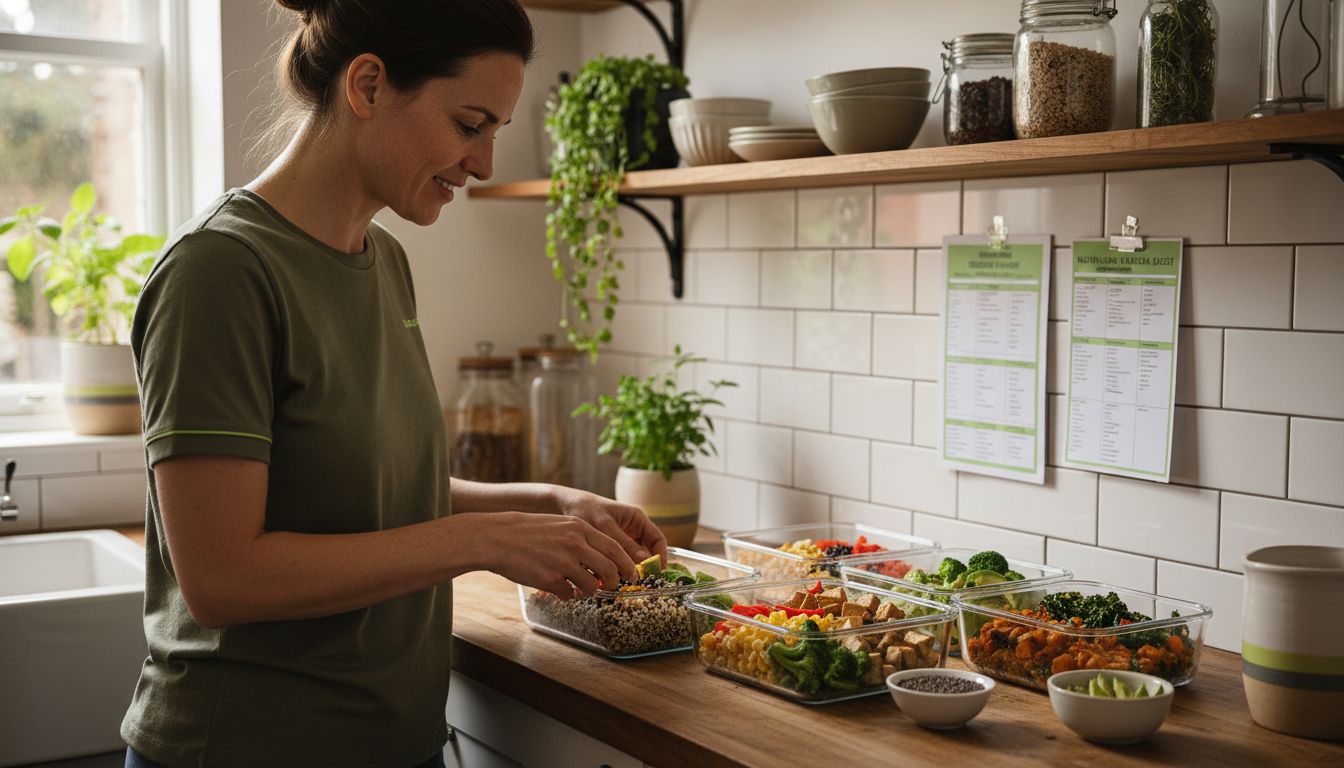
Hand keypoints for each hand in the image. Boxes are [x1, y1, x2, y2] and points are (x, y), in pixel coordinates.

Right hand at [478, 511, 635, 598]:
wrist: (498, 538)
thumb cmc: (529, 532)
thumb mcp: (560, 525)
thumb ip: (582, 538)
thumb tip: (603, 558)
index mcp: (579, 528)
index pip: (615, 547)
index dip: (626, 564)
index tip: (631, 574)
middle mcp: (575, 544)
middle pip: (609, 569)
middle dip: (614, 582)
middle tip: (611, 586)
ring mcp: (563, 563)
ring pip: (592, 585)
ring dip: (590, 591)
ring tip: (580, 589)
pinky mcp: (550, 579)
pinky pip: (569, 594)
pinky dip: (568, 595)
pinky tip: (560, 589)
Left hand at [551, 486, 667, 568]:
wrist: (563, 506)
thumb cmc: (585, 510)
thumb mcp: (605, 526)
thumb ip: (624, 544)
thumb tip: (645, 561)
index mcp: (637, 519)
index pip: (658, 540)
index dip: (660, 556)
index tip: (656, 572)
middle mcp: (632, 530)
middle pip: (645, 553)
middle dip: (640, 567)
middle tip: (632, 580)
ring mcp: (621, 540)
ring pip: (630, 560)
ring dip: (625, 570)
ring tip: (614, 578)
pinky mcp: (609, 549)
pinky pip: (616, 562)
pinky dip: (612, 569)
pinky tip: (602, 575)